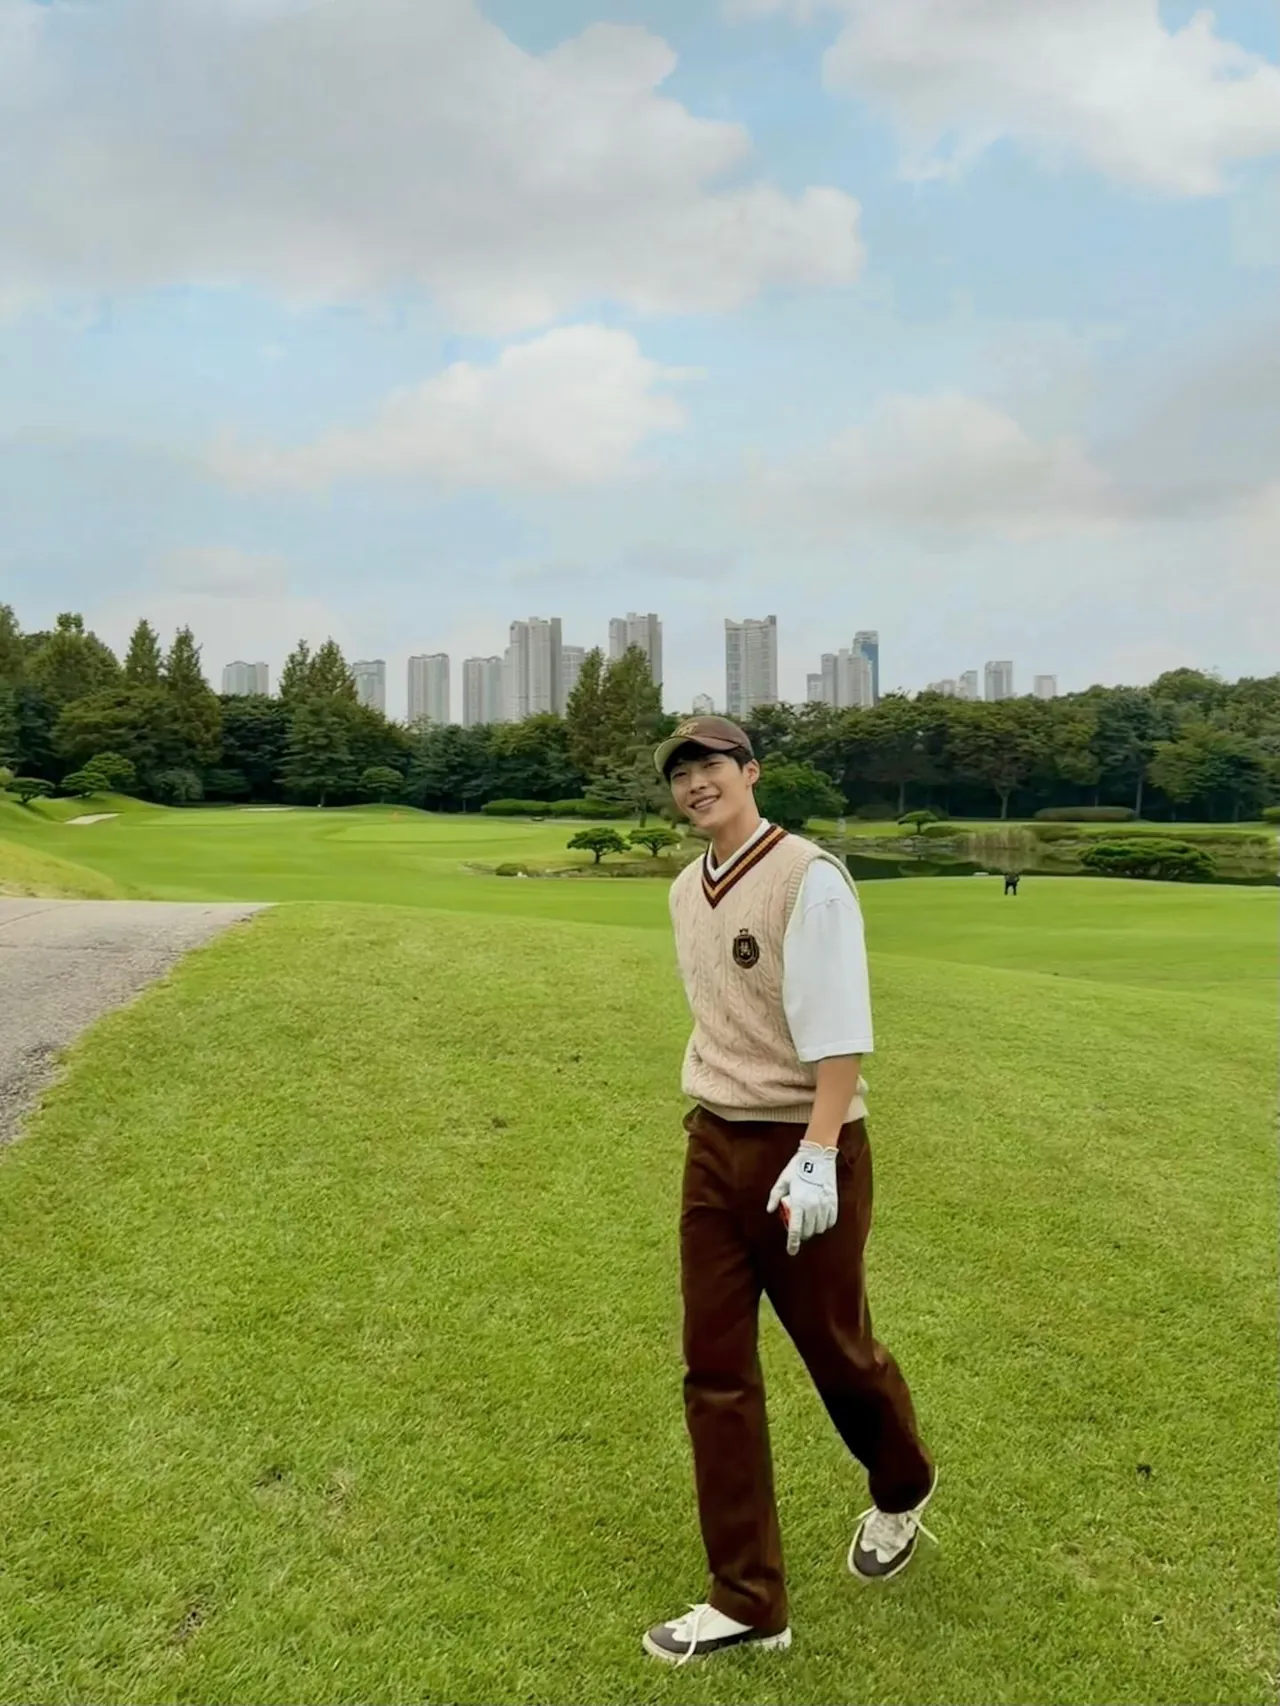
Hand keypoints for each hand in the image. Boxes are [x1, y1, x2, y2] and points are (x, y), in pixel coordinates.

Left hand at [767, 1140, 838, 1255]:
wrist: (818, 1156)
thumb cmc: (797, 1167)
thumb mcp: (782, 1181)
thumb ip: (775, 1196)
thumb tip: (770, 1210)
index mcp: (798, 1203)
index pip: (795, 1230)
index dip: (793, 1243)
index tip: (791, 1251)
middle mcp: (813, 1207)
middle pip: (808, 1232)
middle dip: (802, 1235)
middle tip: (798, 1231)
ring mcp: (824, 1205)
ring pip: (820, 1228)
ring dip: (813, 1230)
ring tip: (808, 1224)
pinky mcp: (833, 1202)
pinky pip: (830, 1221)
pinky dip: (825, 1224)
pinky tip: (819, 1219)